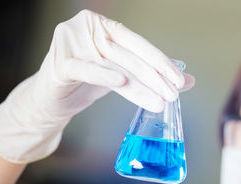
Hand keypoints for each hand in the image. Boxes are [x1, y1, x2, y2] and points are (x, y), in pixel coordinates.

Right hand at [0, 9, 194, 162]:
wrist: (53, 100)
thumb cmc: (86, 83)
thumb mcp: (122, 76)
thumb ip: (151, 76)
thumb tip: (188, 81)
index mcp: (103, 26)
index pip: (137, 43)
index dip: (160, 62)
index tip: (179, 81)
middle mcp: (87, 29)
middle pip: (128, 55)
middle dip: (154, 77)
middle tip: (173, 93)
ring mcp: (70, 43)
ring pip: (114, 65)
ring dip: (140, 85)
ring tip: (159, 100)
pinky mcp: (60, 63)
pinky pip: (85, 69)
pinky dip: (103, 75)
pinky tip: (121, 82)